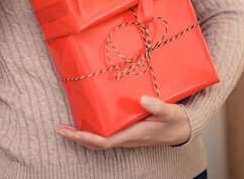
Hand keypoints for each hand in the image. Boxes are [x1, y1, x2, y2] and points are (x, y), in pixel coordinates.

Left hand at [57, 96, 190, 149]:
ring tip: (68, 125)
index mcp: (132, 135)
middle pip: (96, 144)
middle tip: (61, 128)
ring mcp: (126, 136)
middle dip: (78, 137)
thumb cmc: (174, 121)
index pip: (104, 142)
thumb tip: (144, 100)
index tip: (71, 132)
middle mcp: (126, 138)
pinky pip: (106, 134)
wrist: (182, 129)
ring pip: (100, 140)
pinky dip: (93, 130)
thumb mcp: (168, 112)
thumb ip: (157, 106)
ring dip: (83, 134)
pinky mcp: (127, 131)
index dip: (86, 138)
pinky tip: (87, 119)